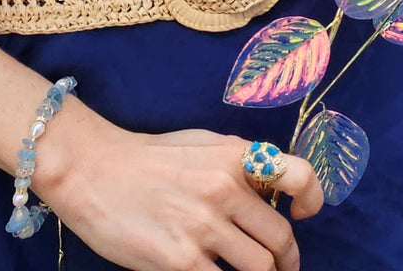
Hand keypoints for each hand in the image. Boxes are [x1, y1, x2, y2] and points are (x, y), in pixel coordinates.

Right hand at [43, 127, 323, 270]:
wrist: (91, 168)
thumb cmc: (146, 157)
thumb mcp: (198, 144)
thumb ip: (237, 164)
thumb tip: (272, 193)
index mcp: (233, 156)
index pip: (300, 176)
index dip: (311, 201)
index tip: (299, 215)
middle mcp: (224, 188)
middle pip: (282, 241)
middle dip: (285, 261)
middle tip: (275, 267)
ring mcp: (204, 227)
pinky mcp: (181, 262)